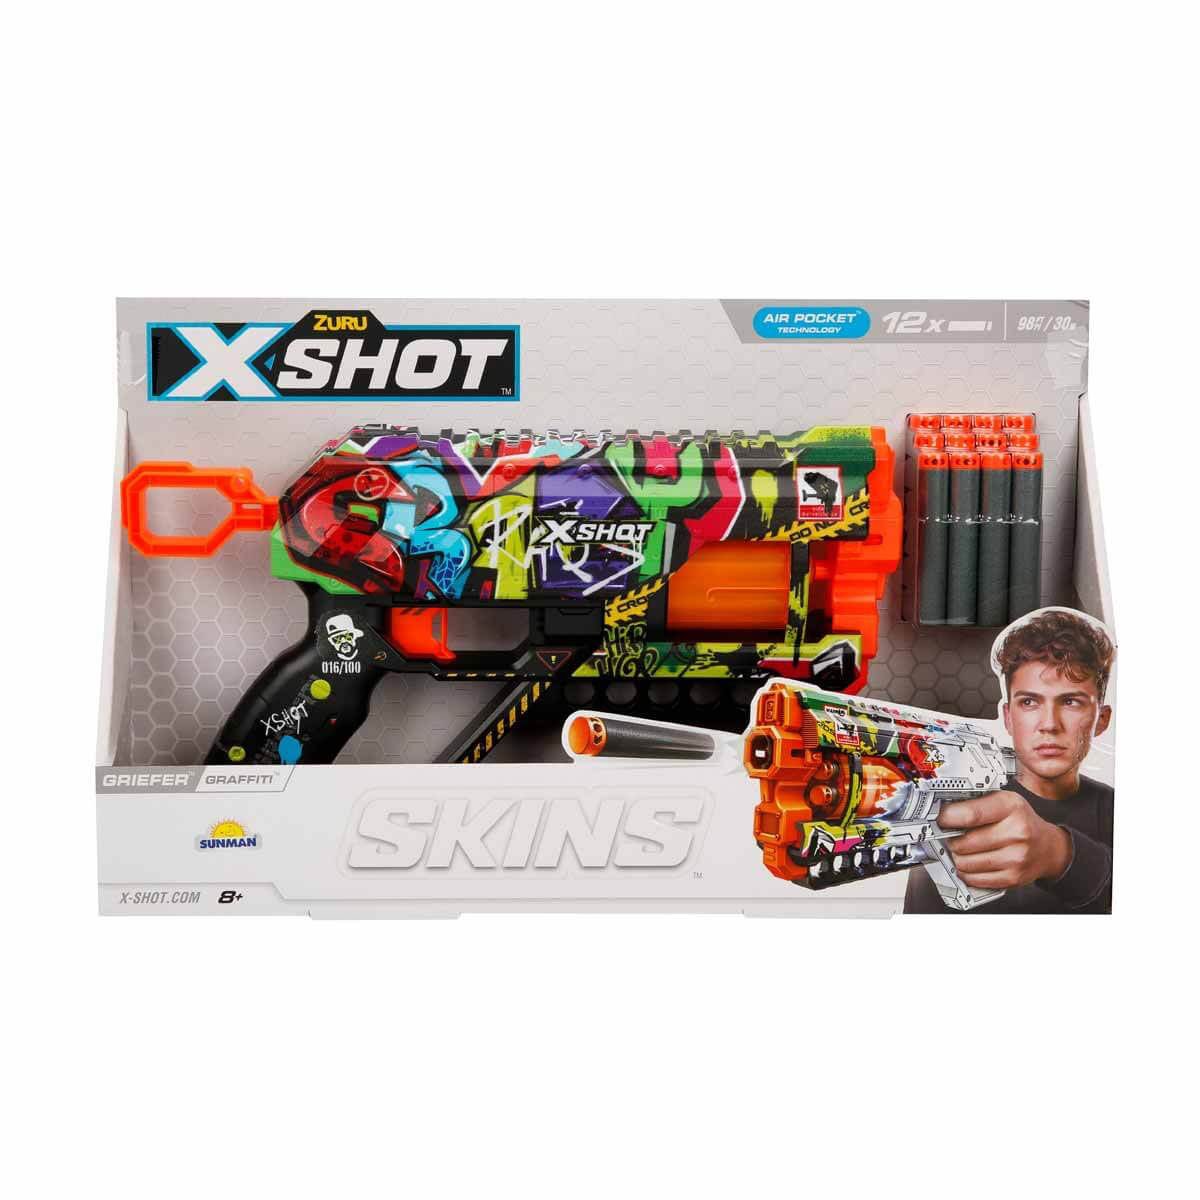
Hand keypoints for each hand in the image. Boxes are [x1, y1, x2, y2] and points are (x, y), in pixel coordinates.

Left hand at [938, 790, 1072, 888]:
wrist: (1048, 848)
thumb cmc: (1020, 821)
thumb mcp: (1003, 801)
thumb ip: (976, 802)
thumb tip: (943, 808)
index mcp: (1010, 806)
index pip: (970, 815)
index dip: (947, 818)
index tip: (938, 819)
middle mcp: (1016, 832)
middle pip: (964, 842)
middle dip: (950, 840)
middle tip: (951, 836)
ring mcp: (1016, 857)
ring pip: (966, 862)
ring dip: (957, 857)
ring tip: (962, 849)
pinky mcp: (1013, 878)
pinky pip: (975, 879)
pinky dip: (966, 872)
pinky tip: (971, 863)